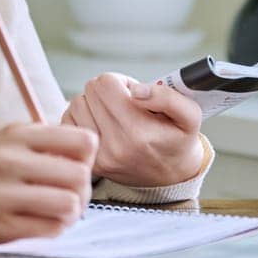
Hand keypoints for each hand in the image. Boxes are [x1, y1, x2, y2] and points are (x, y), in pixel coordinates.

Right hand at [0, 122, 97, 246]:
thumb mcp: (4, 142)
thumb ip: (42, 143)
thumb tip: (87, 155)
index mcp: (17, 135)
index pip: (83, 141)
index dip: (88, 158)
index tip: (76, 167)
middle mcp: (11, 160)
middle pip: (80, 175)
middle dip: (83, 190)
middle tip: (71, 196)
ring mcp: (4, 194)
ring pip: (69, 204)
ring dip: (71, 213)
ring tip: (58, 212)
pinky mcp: (0, 226)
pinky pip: (50, 229)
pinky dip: (54, 228)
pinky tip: (42, 224)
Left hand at [61, 73, 204, 186]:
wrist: (170, 177)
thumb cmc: (177, 140)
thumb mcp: (189, 115)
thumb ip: (167, 96)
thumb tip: (136, 91)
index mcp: (139, 132)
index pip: (106, 83)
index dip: (121, 80)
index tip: (132, 92)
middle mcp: (116, 146)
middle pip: (90, 91)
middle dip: (107, 90)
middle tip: (123, 102)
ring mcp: (100, 156)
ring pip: (76, 104)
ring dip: (92, 103)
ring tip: (112, 113)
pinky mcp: (89, 162)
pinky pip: (68, 124)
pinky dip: (81, 117)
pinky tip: (99, 123)